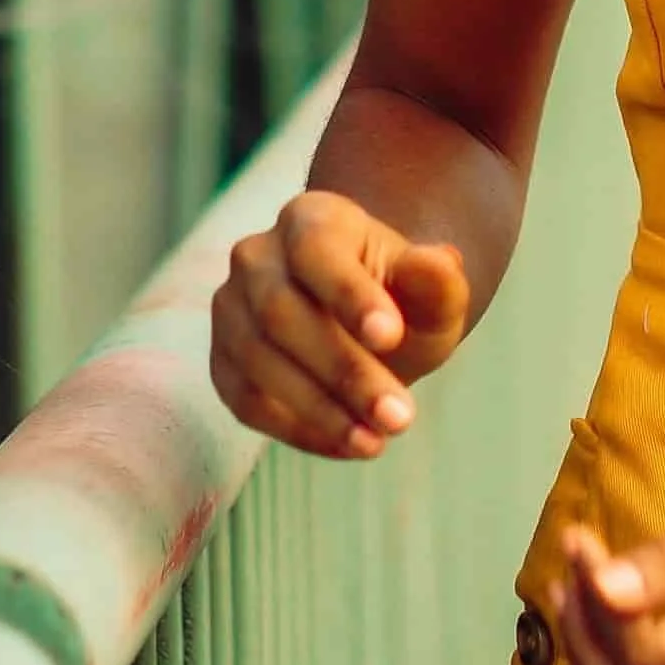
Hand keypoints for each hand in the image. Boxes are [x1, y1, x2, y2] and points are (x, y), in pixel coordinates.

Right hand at [209, 189, 469, 459]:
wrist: (368, 330)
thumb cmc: (402, 303)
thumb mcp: (433, 293)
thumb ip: (438, 280)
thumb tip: (441, 262)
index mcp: (309, 219)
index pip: (315, 249)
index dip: (348, 294)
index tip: (391, 337)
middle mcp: (257, 257)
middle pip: (281, 312)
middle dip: (343, 371)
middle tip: (400, 417)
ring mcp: (231, 310)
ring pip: (258, 361)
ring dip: (320, 409)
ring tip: (378, 441)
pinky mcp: (223, 362)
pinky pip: (246, 400)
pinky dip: (297, 430)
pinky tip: (347, 445)